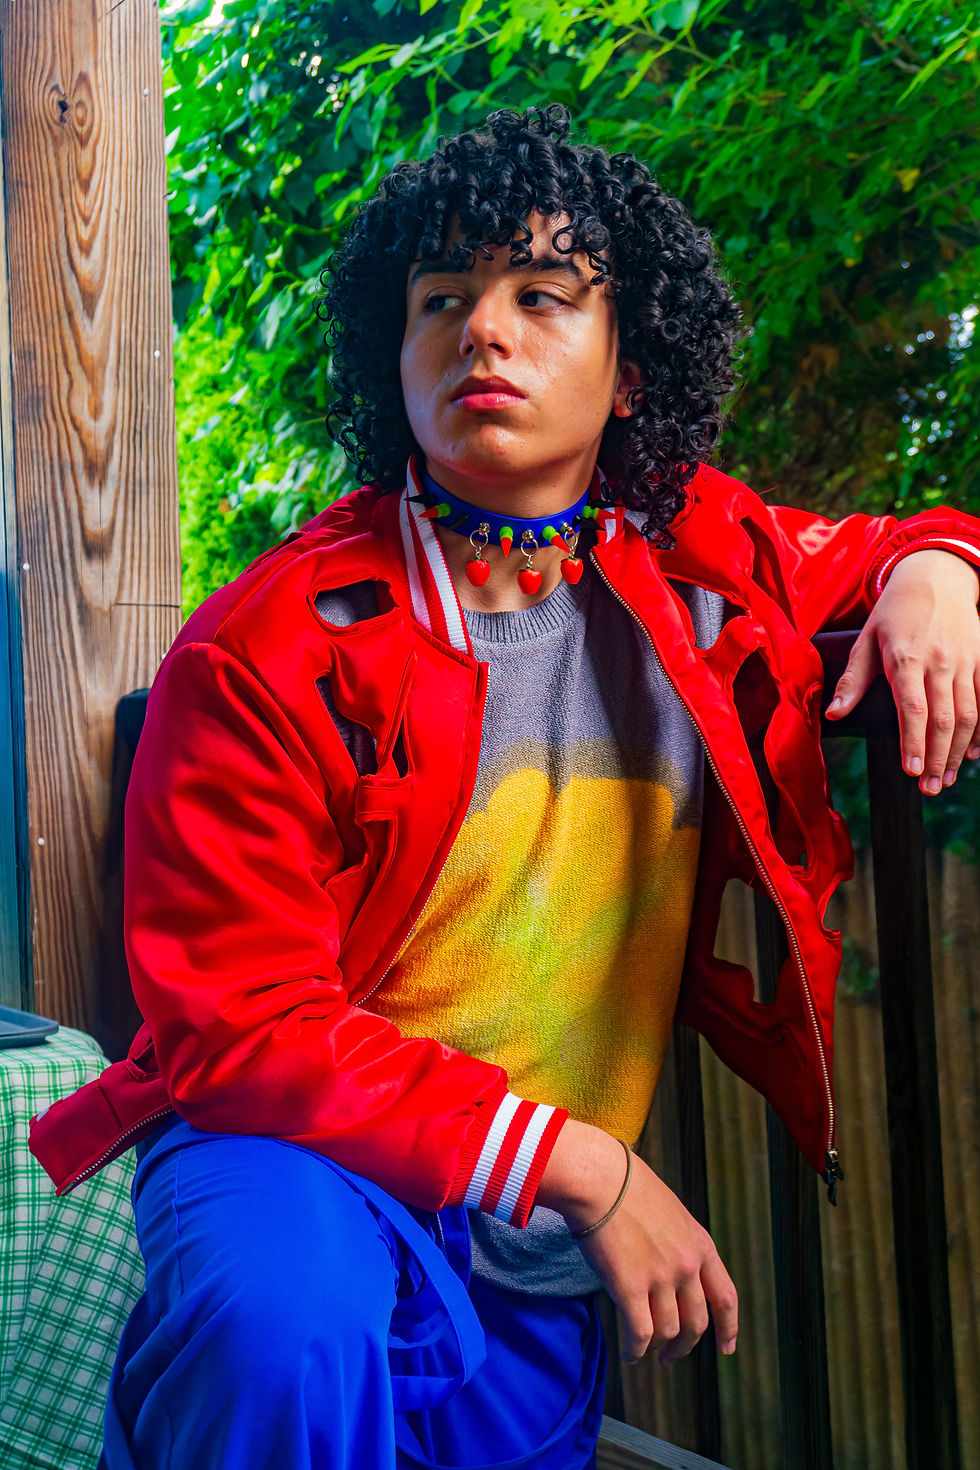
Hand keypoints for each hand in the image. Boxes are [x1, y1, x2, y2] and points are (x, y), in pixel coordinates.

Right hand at [537, 1121, 737, 1364]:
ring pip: (668, 1331)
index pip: (726, 1297)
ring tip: (643, 1350)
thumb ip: (680, 1244)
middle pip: (697, 1323)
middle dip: (684, 1345)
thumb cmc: (626, 1187)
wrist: (599, 1178)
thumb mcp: (672, 1212)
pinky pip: (640, 1333)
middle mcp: (687, 1265)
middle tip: (671, 1355)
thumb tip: (675, 1273)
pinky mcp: (631, 1288)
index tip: (726, 1348)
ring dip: (656, 1347)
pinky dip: (635, 1351)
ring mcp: (661, 1278)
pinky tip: (628, 1354)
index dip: (729, 1328)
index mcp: (701, 1245)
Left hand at [825, 550, 979, 794]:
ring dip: (959, 751)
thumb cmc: (894, 610)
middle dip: (938, 758)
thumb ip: (852, 680)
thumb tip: (834, 714)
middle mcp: (939, 662)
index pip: (912, 709)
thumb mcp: (866, 639)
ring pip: (968, 714)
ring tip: (948, 779)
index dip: (913, 742)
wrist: (937, 576)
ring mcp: (963, 661)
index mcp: (905, 658)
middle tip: (930, 788)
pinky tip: (973, 752)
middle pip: (943, 719)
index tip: (911, 771)